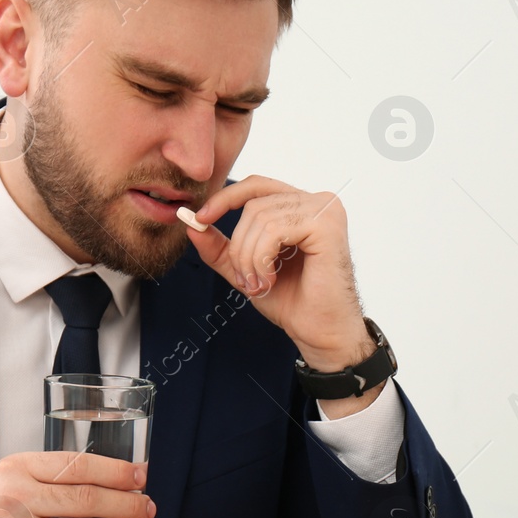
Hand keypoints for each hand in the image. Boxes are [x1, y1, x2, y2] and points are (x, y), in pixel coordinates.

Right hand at [0, 452, 153, 517]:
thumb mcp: (7, 484)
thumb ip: (47, 478)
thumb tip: (108, 480)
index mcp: (15, 471)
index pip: (76, 465)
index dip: (116, 471)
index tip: (140, 476)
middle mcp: (17, 501)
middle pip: (88, 499)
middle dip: (128, 505)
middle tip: (148, 509)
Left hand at [188, 175, 371, 371]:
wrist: (318, 331)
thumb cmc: (293, 301)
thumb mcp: (245, 268)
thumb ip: (220, 246)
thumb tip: (191, 223)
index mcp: (301, 206)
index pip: (256, 186)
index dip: (225, 198)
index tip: (200, 219)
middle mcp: (317, 201)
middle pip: (253, 205)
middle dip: (239, 246)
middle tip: (246, 280)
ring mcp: (325, 210)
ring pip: (260, 218)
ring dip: (249, 258)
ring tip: (260, 283)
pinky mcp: (326, 224)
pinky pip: (273, 230)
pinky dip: (261, 259)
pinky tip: (271, 279)